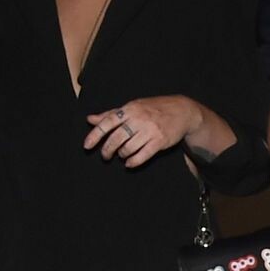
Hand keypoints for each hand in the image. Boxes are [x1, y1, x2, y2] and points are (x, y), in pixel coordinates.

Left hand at [85, 96, 199, 166]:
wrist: (182, 111)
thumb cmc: (154, 108)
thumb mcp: (132, 107)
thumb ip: (111, 114)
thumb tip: (90, 119)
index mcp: (129, 109)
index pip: (108, 122)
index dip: (95, 135)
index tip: (87, 146)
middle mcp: (139, 119)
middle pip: (116, 138)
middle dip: (107, 150)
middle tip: (105, 156)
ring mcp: (150, 130)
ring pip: (128, 148)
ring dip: (121, 155)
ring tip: (121, 155)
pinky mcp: (160, 141)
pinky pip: (143, 155)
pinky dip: (133, 161)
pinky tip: (129, 163)